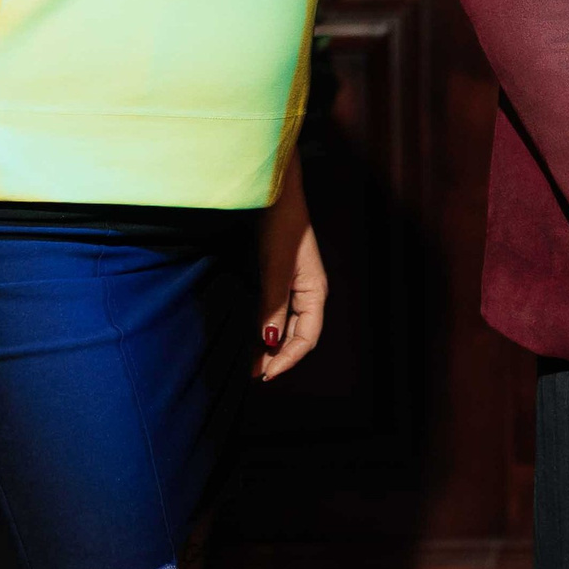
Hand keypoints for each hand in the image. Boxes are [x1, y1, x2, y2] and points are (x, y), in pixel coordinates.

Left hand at [257, 159, 325, 380]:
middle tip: (255, 374)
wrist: (275, 193)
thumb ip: (273, 304)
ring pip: (290, 326)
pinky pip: (280, 314)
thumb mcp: (275, 266)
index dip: (288, 359)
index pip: (307, 337)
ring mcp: (297, 286)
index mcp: (315, 292)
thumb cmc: (282, 225)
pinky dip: (269, 329)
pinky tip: (255, 335)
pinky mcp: (282, 278)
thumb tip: (270, 341)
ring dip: (274, 346)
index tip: (265, 375)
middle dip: (280, 358)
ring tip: (253, 362)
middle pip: (300, 336)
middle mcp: (310, 293)